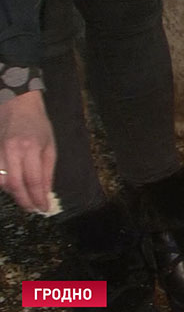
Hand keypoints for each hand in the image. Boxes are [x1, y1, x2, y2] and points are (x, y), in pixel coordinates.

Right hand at [0, 90, 55, 211]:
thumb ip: (47, 170)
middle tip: (32, 208)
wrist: (16, 103)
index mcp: (31, 148)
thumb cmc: (37, 124)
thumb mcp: (50, 146)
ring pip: (1, 181)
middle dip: (24, 201)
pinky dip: (2, 183)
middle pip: (15, 184)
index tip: (43, 208)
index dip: (38, 198)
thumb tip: (46, 192)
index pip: (34, 180)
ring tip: (24, 198)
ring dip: (12, 193)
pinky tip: (11, 186)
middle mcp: (11, 150)